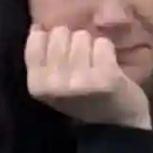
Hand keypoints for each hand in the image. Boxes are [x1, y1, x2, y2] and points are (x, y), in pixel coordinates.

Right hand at [24, 26, 151, 128]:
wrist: (115, 126)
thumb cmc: (82, 99)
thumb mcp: (52, 84)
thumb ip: (41, 57)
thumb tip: (37, 26)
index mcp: (37, 84)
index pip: (37, 39)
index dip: (53, 40)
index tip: (64, 57)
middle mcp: (55, 83)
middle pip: (61, 33)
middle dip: (73, 43)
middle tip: (83, 64)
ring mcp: (80, 81)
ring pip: (82, 36)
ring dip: (92, 47)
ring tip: (95, 66)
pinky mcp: (105, 77)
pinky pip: (103, 44)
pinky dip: (108, 52)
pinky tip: (109, 68)